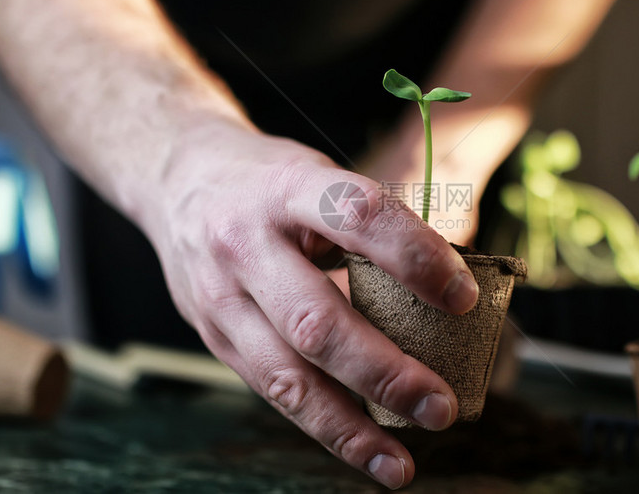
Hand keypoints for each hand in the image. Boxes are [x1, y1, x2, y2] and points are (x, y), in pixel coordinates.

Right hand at [141, 118, 478, 488]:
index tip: (464, 297)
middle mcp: (246, 243)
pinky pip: (270, 388)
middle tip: (441, 406)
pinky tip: (360, 446)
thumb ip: (370, 226)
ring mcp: (221, 296)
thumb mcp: (316, 176)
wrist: (174, 178)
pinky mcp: (213, 335)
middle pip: (316, 320)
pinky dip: (319, 423)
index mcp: (287, 188)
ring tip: (400, 462)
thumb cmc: (267, 180)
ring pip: (286, 375)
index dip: (415, 256)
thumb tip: (446, 290)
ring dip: (349, 427)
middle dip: (385, 373)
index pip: (358, 217)